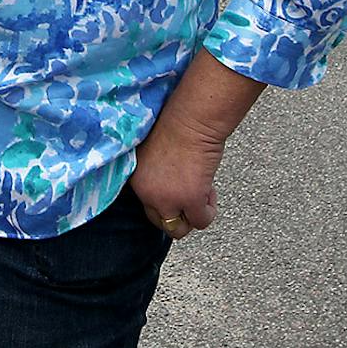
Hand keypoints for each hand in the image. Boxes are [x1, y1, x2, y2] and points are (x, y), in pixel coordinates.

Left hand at [128, 106, 226, 241]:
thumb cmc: (178, 126)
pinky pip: (201, 221)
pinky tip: (210, 189)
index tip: (179, 191)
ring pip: (179, 229)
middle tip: (192, 195)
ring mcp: (167, 199)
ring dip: (193, 214)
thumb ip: (156, 176)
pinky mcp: (189, 200)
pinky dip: (209, 210)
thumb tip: (171, 189)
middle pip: (161, 223)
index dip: (167, 202)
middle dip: (179, 213)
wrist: (193, 118)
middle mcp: (147, 193)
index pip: (148, 208)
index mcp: (136, 180)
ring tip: (202, 191)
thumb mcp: (155, 156)